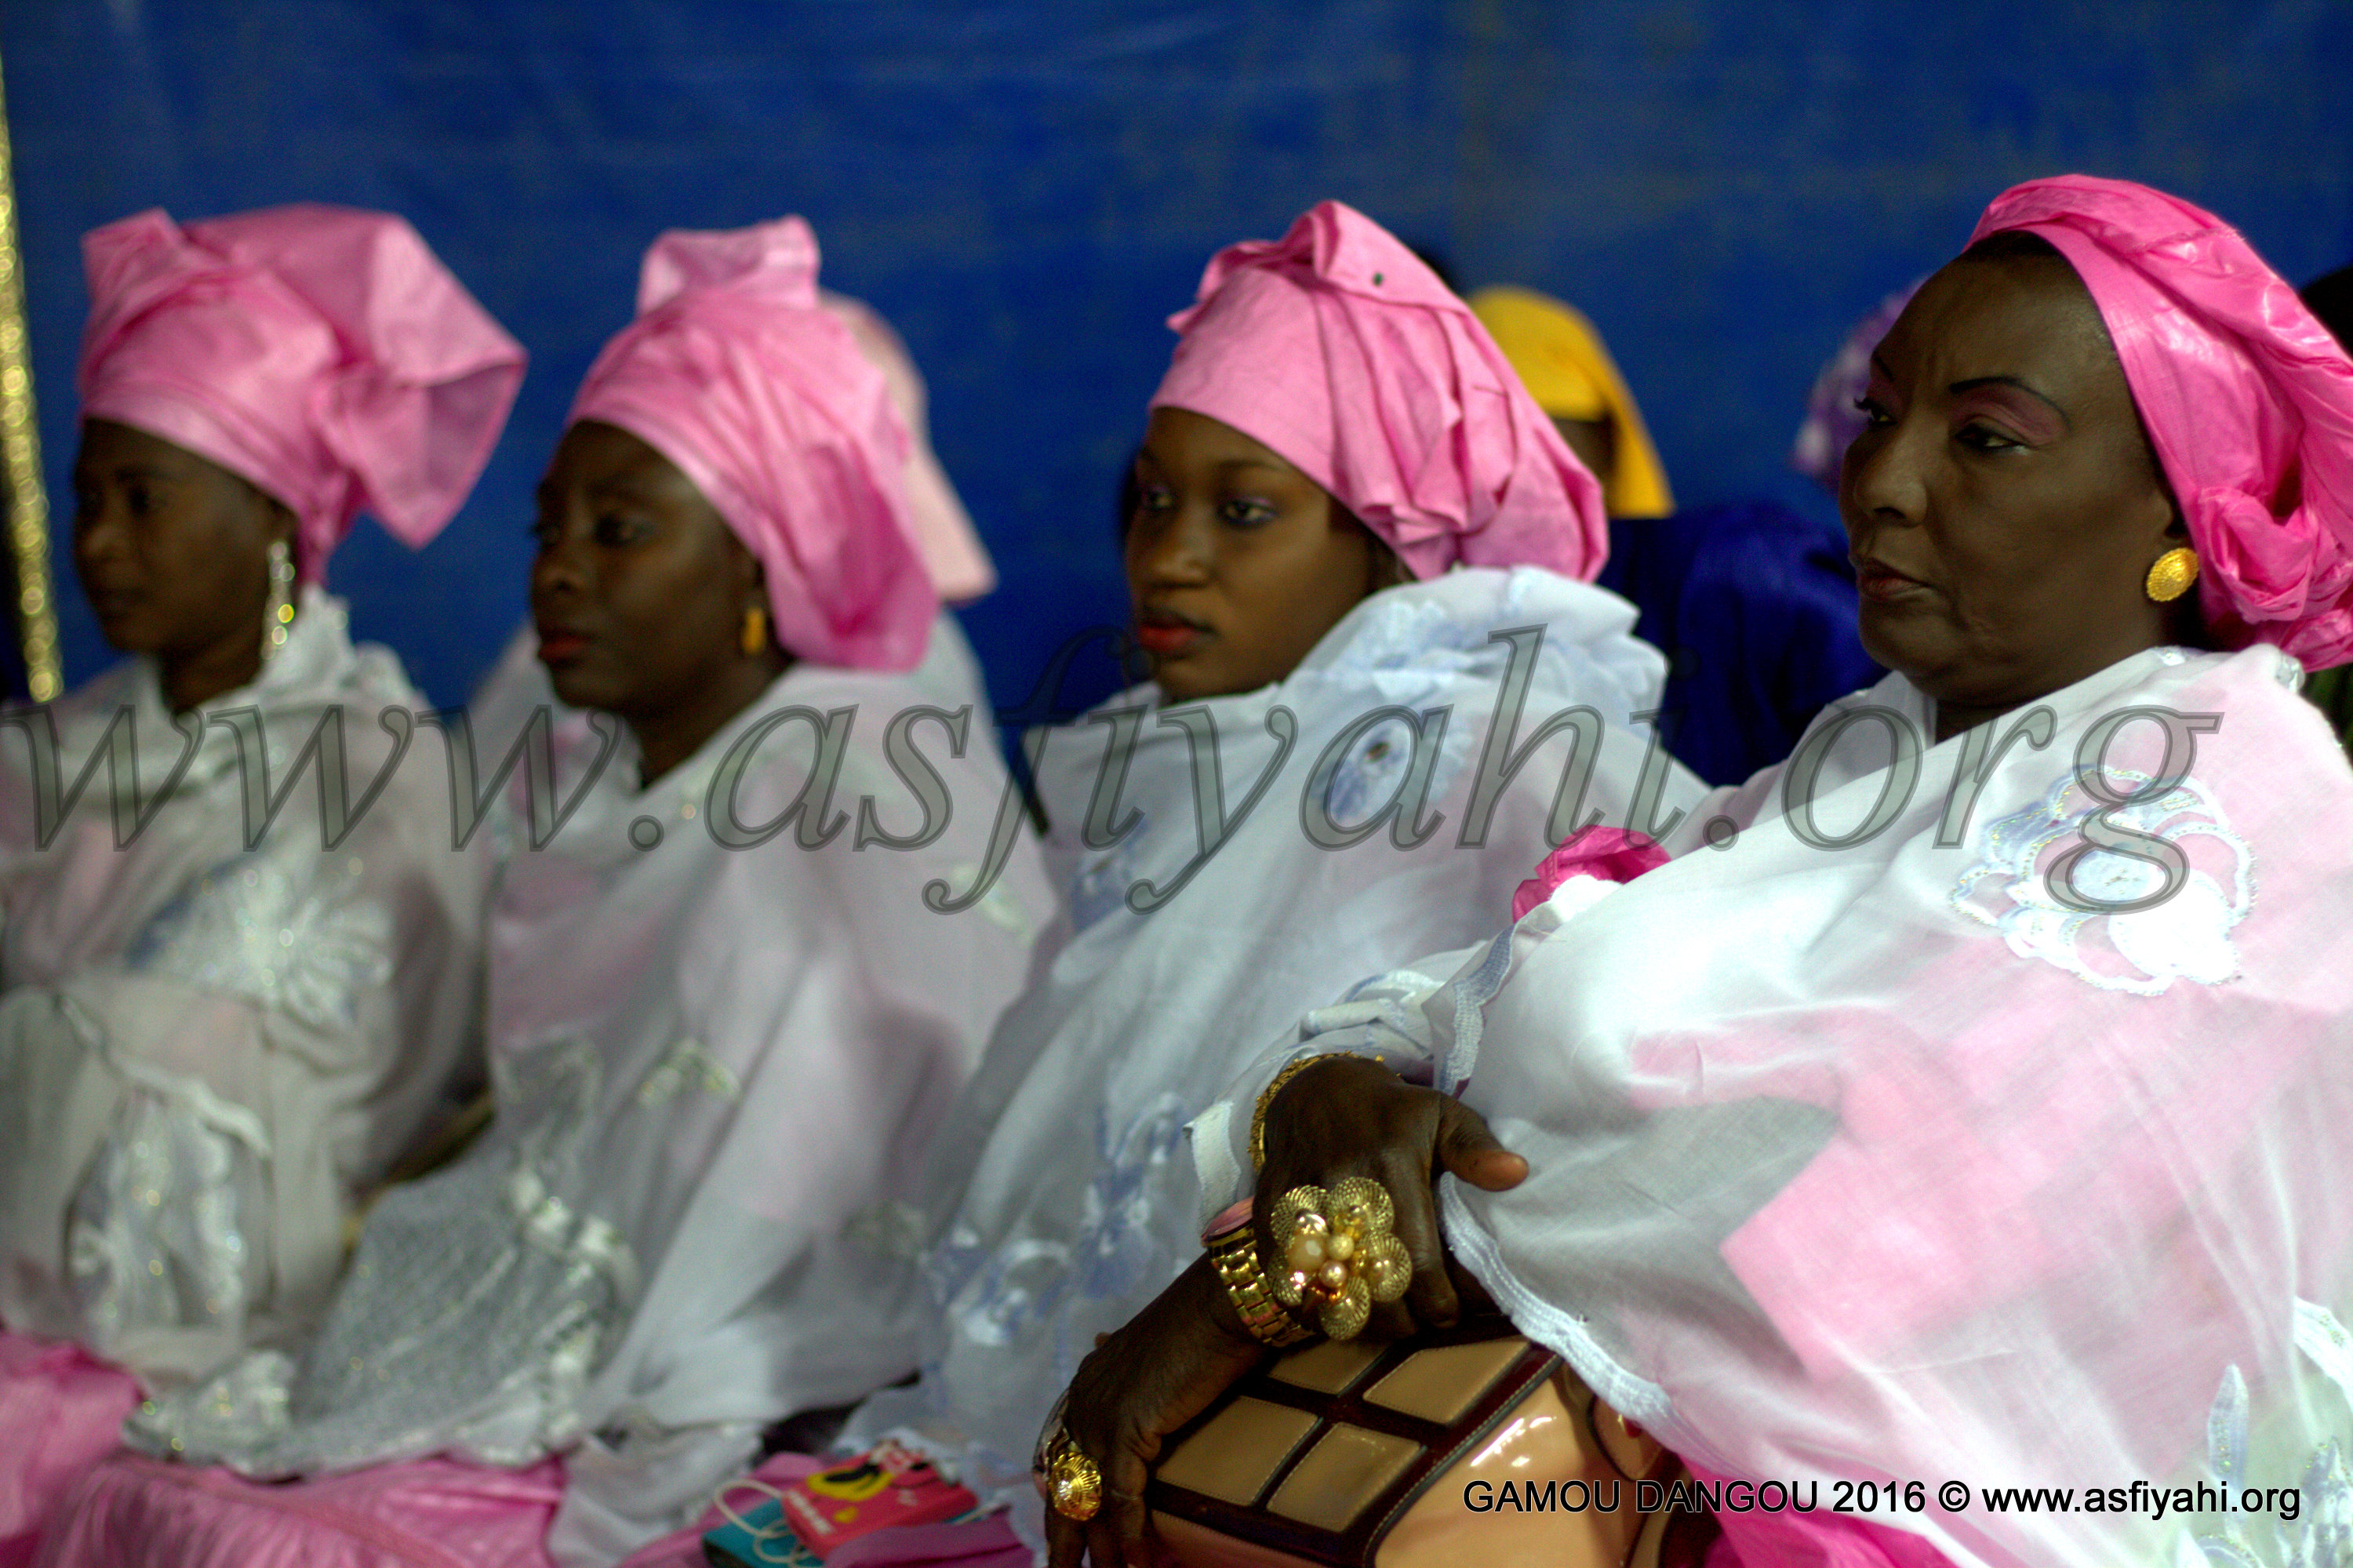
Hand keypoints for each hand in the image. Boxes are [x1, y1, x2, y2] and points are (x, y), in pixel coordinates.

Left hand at [1043, 1255, 1265, 1566]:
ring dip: (1101, 1549)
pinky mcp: (1125, 1429)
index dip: (1064, 1496)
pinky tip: (1137, 1564)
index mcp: (1089, 1382)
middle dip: (1063, 1536)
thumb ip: (1131, 1364)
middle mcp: (1085, 1400)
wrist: (1223, 1303)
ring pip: (1091, 1499)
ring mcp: (1100, 1415)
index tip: (1065, 1533)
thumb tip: (1105, 1344)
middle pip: (1064, 1484)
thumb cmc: (1203, 1321)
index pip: (1064, 1453)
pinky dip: (1129, 1537)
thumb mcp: (1156, 1347)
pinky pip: (1122, 1498)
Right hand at [1258, 1057, 1525, 1335]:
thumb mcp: (1440, 1113)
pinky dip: (1319, 1309)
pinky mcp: (1268, 1222)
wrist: (1315, 1094)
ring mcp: (1298, 1206)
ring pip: (1332, 1296)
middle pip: (1374, 1289)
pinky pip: (1293, 1288)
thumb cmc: (1391, 1113)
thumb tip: (1515, 1174)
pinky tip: (1345, 1305)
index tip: (1450, 1310)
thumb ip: (1475, 1147)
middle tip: (1422, 1318)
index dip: (1438, 1301)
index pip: (1417, 1260)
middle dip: (1405, 1319)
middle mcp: (1340, 1188)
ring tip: (1391, 1316)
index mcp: (1388, 1165)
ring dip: (1365, 1320)